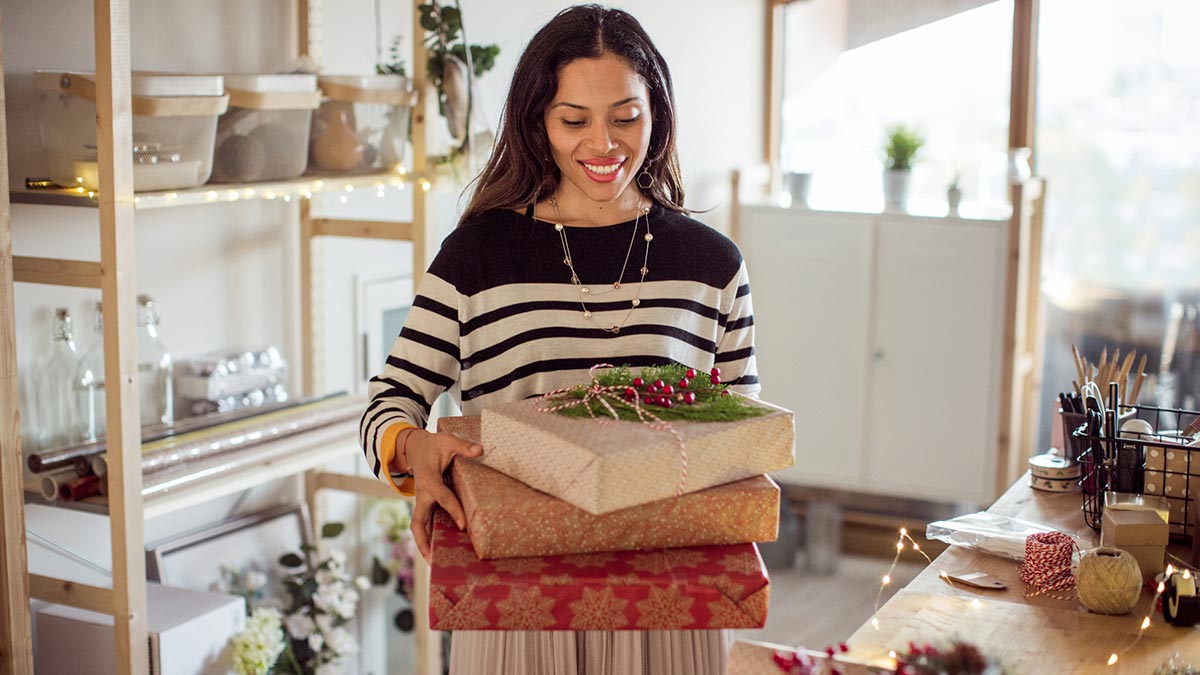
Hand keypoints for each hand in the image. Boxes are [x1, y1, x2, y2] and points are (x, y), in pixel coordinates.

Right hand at [403, 429, 482, 562]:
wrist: (414, 447)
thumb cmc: (433, 445)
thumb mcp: (447, 440)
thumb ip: (463, 446)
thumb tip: (481, 449)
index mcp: (428, 480)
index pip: (441, 497)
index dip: (452, 510)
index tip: (463, 525)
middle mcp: (422, 494)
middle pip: (418, 522)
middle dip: (424, 541)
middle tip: (433, 559)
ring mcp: (422, 502)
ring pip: (419, 527)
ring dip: (425, 544)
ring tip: (435, 564)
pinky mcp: (425, 505)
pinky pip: (426, 524)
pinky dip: (430, 538)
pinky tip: (441, 550)